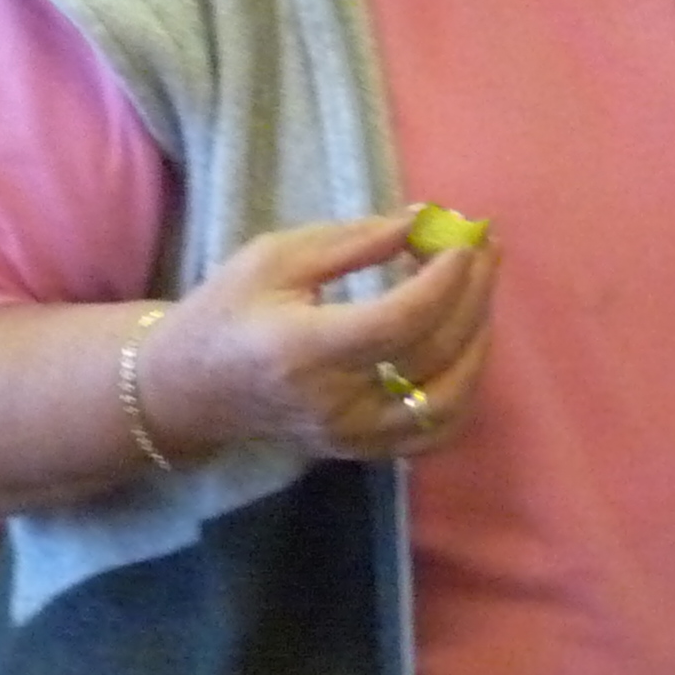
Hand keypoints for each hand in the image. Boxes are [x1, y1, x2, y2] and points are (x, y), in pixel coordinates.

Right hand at [144, 211, 497, 465]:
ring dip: (478, 341)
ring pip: (448, 401)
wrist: (188, 389)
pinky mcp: (364, 452)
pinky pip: (435, 431)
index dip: (444, 280)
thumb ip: (353, 242)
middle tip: (485, 248)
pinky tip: (466, 342)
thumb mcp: (275, 256)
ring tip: (479, 290)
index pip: (398, 321)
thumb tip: (422, 223)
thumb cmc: (226, 311)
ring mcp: (353, 437)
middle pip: (432, 355)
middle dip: (472, 295)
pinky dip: (464, 387)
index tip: (466, 238)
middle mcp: (335, 404)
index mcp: (303, 350)